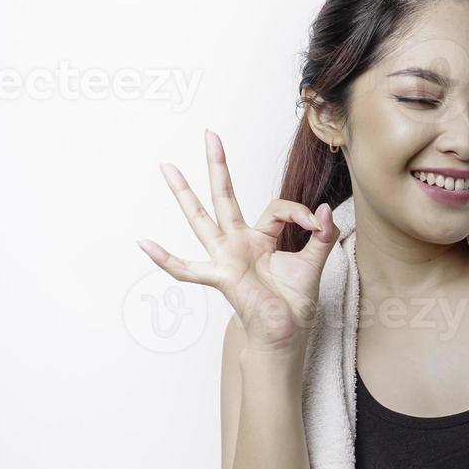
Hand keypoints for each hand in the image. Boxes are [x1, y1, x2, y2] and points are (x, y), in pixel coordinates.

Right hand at [137, 129, 337, 352]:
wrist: (286, 333)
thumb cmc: (294, 303)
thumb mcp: (313, 264)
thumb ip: (322, 236)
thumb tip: (325, 211)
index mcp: (260, 239)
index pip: (277, 209)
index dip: (301, 213)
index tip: (316, 225)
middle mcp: (238, 243)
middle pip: (224, 197)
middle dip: (217, 166)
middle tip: (210, 135)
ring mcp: (225, 258)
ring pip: (201, 219)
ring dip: (184, 194)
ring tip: (167, 167)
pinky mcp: (221, 276)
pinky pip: (188, 269)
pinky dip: (166, 259)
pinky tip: (144, 244)